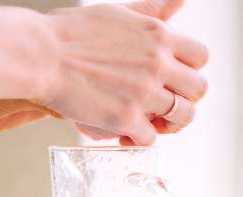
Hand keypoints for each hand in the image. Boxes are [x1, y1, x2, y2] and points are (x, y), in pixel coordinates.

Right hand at [39, 0, 207, 144]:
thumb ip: (151, 11)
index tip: (172, 78)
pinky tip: (124, 133)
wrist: (41, 56)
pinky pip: (150, 138)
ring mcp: (145, 93)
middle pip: (198, 90)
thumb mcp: (119, 14)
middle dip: (184, 99)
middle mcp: (158, 63)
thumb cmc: (71, 34)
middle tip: (164, 105)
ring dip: (167, 122)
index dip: (188, 71)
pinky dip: (138, 138)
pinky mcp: (126, 118)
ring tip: (147, 121)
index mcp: (159, 35)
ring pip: (182, 117)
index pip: (201, 57)